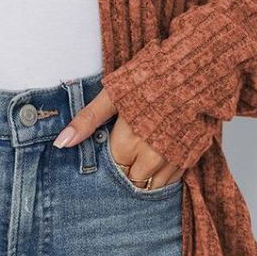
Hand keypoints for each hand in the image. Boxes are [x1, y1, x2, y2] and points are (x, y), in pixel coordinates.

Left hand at [52, 84, 183, 190]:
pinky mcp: (192, 156)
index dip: (111, 159)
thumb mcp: (113, 95)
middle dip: (128, 171)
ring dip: (146, 177)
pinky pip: (174, 180)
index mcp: (129, 142)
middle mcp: (153, 156)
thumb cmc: (151, 78)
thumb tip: (61, 143)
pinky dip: (165, 175)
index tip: (114, 148)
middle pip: (133, 181)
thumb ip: (87, 120)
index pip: (113, 169)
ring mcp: (175, 158)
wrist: (196, 69)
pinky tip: (161, 158)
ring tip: (142, 157)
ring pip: (154, 186)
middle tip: (127, 153)